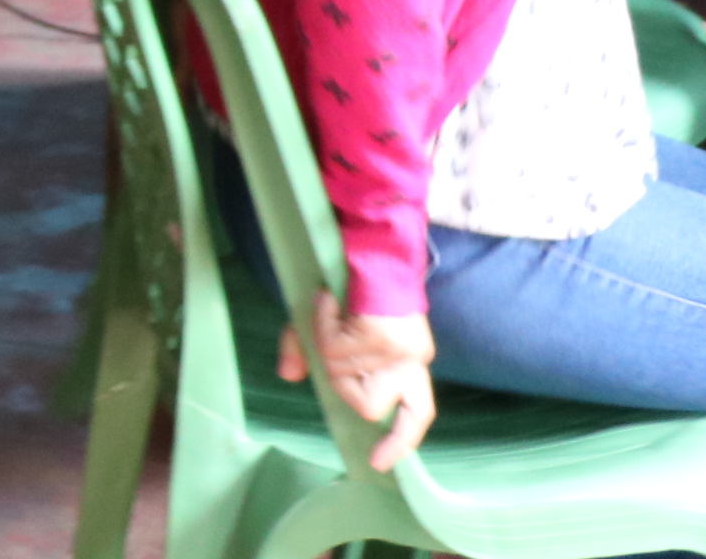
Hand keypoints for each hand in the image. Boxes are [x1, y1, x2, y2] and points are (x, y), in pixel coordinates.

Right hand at [278, 302, 435, 470]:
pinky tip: (327, 301)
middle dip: (344, 383)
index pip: (417, 412)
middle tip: (335, 352)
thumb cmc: (351, 287)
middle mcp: (411, 360)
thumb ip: (311, 352)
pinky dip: (323, 324)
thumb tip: (289, 375)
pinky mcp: (383, 334)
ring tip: (334, 315)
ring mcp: (399, 350)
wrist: (370, 244)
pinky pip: (334, 348)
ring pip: (345, 377)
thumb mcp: (329, 327)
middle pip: (372, 405)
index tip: (379, 462)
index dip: (400, 440)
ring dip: (328, 348)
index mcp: (409, 363)